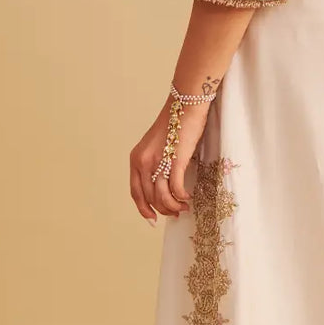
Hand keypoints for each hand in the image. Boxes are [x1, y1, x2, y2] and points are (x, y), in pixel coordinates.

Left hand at [130, 94, 211, 224]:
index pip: (135, 192)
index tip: (152, 218)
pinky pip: (175, 188)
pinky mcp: (174, 161)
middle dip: (163, 210)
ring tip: (183, 207)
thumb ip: (155, 164)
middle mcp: (143, 162)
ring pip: (162, 196)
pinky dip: (181, 197)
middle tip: (175, 214)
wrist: (184, 105)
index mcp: (136, 159)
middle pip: (149, 197)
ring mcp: (158, 162)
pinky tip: (188, 197)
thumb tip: (163, 186)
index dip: (143, 209)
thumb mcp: (156, 145)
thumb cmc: (174, 123)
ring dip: (173, 206)